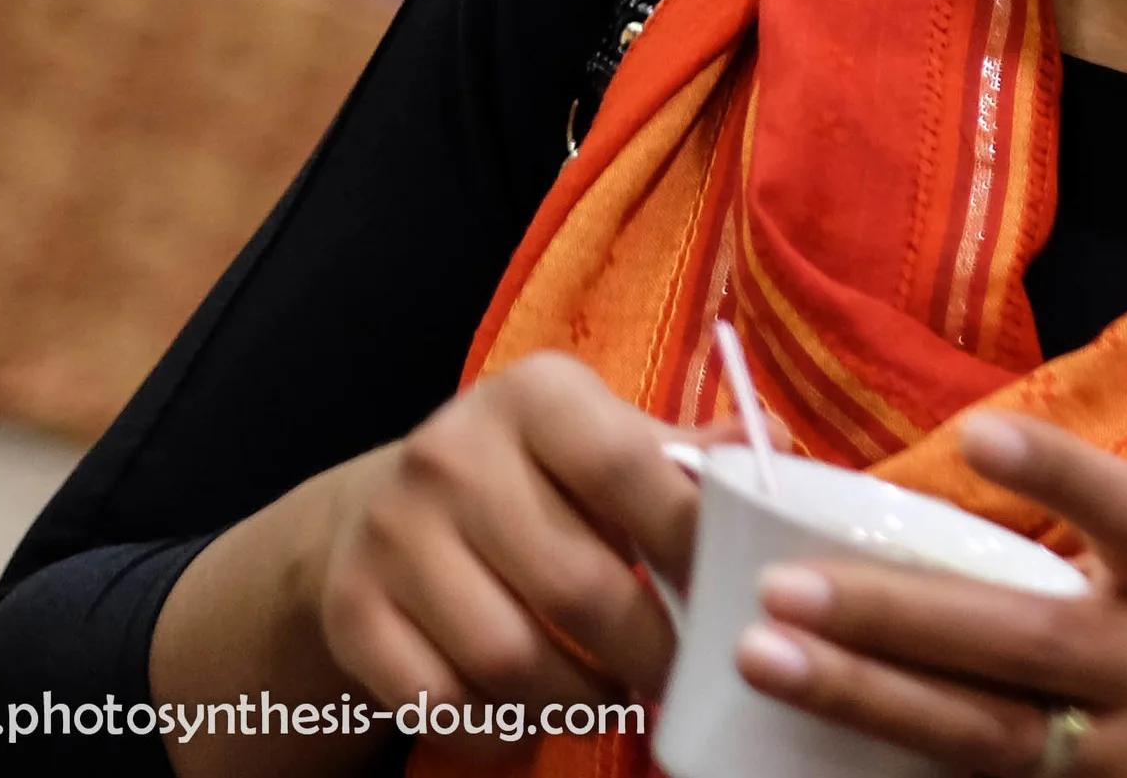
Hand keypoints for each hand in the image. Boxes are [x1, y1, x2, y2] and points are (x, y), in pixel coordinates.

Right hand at [314, 351, 729, 757]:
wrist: (383, 510)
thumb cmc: (534, 477)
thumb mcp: (603, 438)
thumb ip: (685, 451)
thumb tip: (773, 445)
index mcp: (535, 395)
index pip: (628, 468)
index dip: (690, 543)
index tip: (735, 597)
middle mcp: (453, 453)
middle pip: (576, 585)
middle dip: (649, 651)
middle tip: (685, 677)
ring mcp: (394, 534)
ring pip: (510, 657)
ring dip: (582, 700)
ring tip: (620, 699)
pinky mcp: (353, 611)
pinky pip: (443, 704)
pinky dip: (503, 731)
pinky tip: (537, 719)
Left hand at [730, 414, 1126, 777]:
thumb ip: (1058, 548)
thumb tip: (885, 501)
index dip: (1059, 473)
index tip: (976, 434)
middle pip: (1025, 642)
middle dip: (897, 614)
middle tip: (781, 586)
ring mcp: (1121, 762)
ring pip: (985, 735)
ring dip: (867, 696)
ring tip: (766, 658)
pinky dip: (892, 771)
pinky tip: (807, 751)